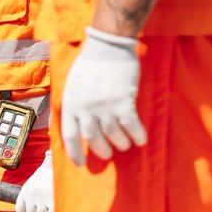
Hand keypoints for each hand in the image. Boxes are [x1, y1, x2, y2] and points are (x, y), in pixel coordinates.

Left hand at [15, 151, 54, 211]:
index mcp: (25, 192)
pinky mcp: (53, 203)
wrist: (58, 166)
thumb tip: (28, 208)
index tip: (33, 211)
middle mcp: (31, 196)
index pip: (20, 210)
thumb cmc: (47, 176)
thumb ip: (29, 196)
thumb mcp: (33, 183)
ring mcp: (42, 200)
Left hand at [61, 27, 146, 165]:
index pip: (70, 137)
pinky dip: (137, 135)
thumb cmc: (90, 66)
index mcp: (71, 106)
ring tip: (124, 145)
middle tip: (107, 155)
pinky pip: (131, 125)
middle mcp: (86, 109)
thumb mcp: (72, 87)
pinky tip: (141, 140)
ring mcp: (104, 105)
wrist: (108, 46)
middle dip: (101, 150)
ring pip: (113, 134)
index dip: (75, 153)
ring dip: (120, 143)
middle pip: (93, 138)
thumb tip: (73, 125)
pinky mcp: (123, 101)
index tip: (80, 164)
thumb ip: (72, 106)